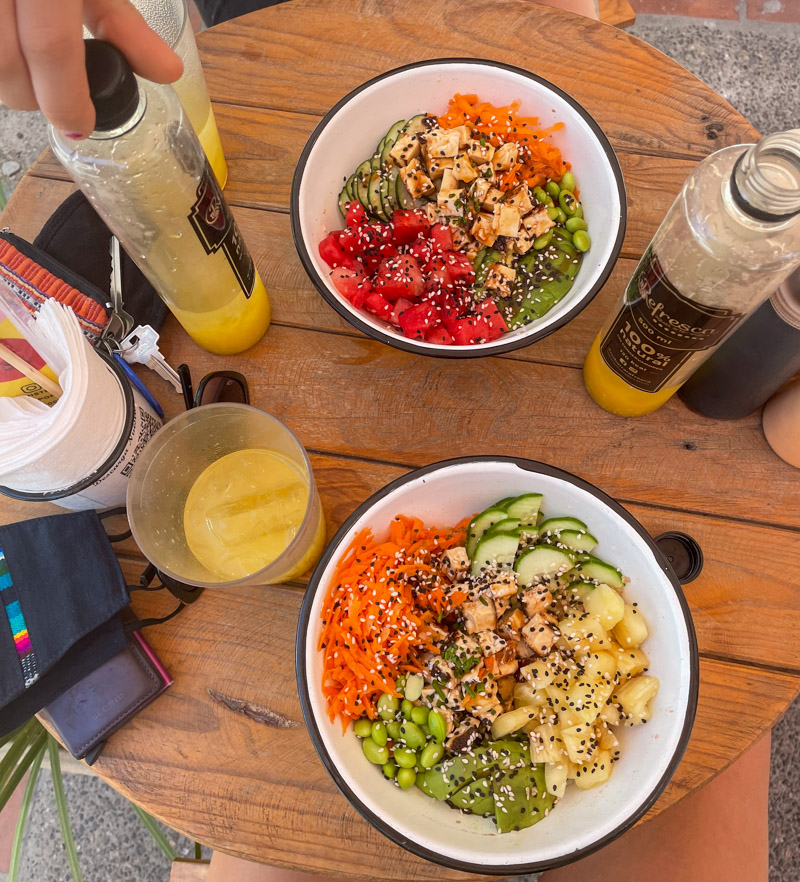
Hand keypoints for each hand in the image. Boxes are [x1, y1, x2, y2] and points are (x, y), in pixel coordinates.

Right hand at [0, 0, 183, 138]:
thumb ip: (123, 21)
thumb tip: (165, 72)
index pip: (50, 46)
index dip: (65, 99)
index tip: (78, 126)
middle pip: (2, 61)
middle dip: (28, 96)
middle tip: (51, 103)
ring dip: (5, 76)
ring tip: (30, 77)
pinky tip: (11, 48)